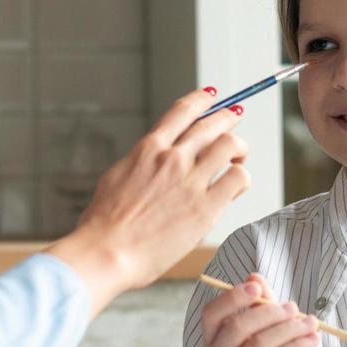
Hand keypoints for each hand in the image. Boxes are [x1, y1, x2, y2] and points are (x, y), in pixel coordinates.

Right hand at [46, 87, 250, 315]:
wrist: (106, 252)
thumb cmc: (104, 224)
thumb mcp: (117, 177)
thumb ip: (141, 163)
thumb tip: (152, 159)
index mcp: (148, 149)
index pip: (182, 112)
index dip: (201, 99)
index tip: (211, 95)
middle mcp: (172, 159)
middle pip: (211, 125)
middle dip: (228, 117)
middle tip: (235, 116)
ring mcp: (190, 182)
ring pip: (230, 145)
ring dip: (239, 147)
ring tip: (240, 155)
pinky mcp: (206, 208)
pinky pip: (238, 178)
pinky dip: (242, 177)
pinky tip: (236, 185)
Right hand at [201, 273, 317, 346]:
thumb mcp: (267, 331)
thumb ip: (261, 305)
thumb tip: (255, 276)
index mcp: (213, 342)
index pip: (211, 314)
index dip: (231, 297)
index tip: (255, 286)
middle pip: (237, 327)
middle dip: (269, 312)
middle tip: (293, 307)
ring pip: (260, 343)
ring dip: (290, 328)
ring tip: (311, 322)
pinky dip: (297, 345)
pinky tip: (312, 339)